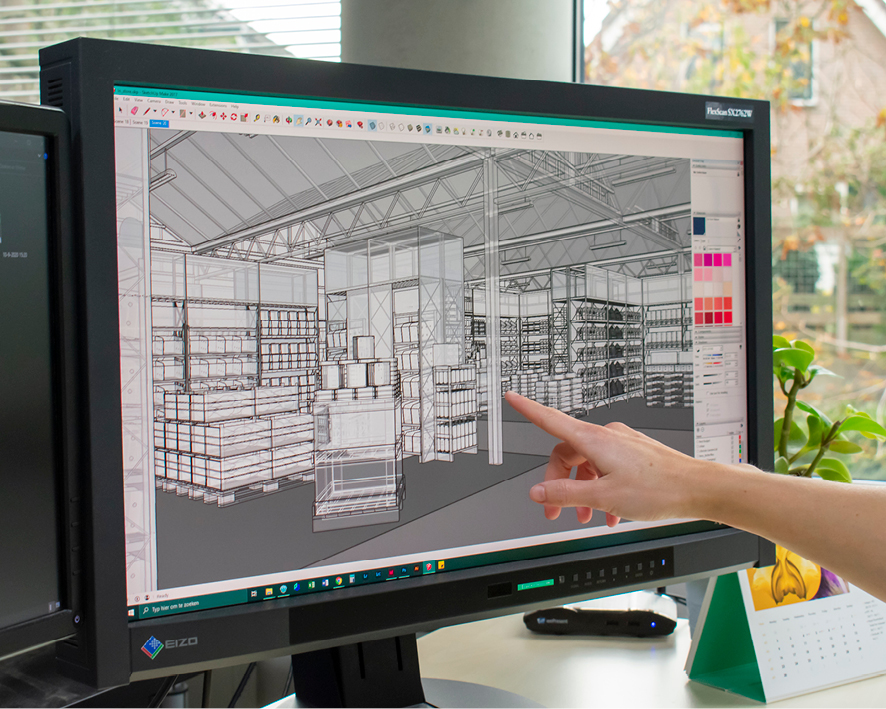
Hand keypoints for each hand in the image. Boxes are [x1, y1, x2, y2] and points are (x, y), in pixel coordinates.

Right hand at [505, 391, 709, 525]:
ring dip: (582, 490)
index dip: (528, 409)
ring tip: (587, 516)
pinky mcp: (635, 454)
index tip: (513, 397)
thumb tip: (539, 492)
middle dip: (558, 481)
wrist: (698, 489)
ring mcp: (622, 444)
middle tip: (557, 509)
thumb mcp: (603, 497)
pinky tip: (611, 512)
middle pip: (568, 453)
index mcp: (594, 440)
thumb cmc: (659, 489)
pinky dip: (602, 488)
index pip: (551, 420)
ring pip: (589, 464)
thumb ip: (565, 494)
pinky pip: (607, 468)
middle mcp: (607, 436)